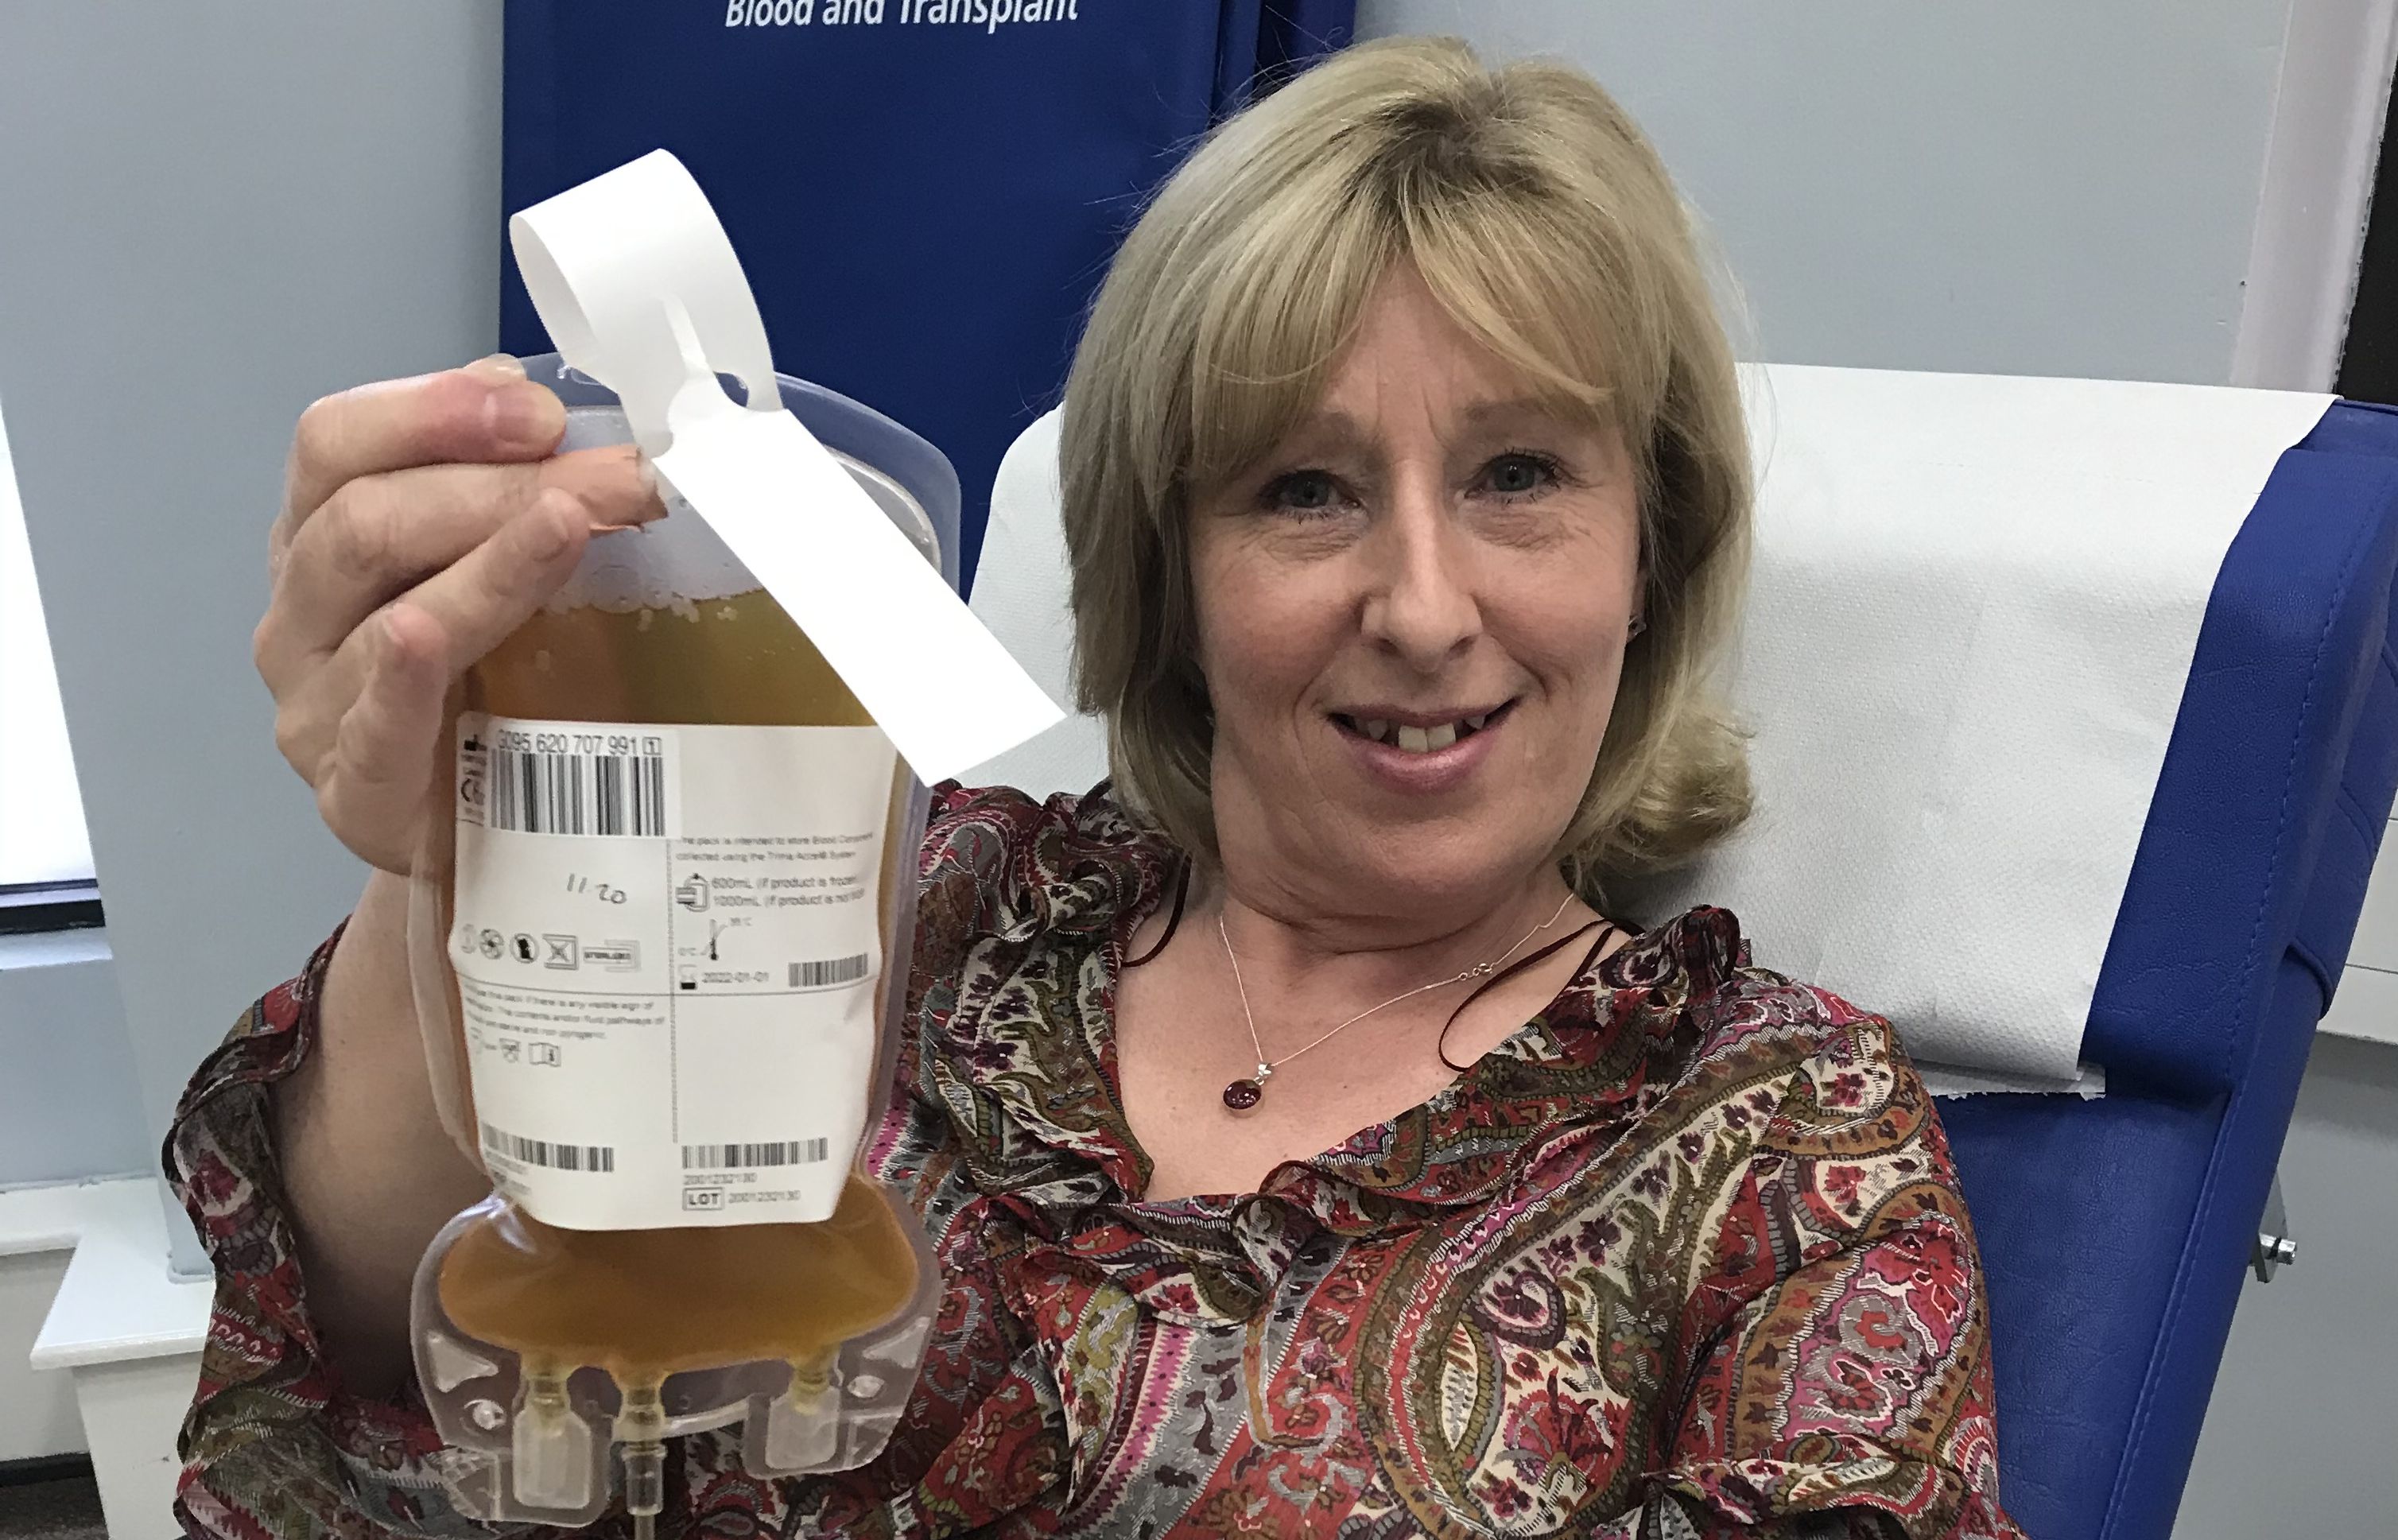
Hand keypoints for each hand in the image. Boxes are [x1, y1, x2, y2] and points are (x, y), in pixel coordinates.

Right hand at [254, 354, 662, 872]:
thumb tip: (572, 424)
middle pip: (366, 520)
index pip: (336, 443)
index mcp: (321, 538)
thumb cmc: (484, 688)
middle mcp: (302, 612)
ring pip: (378, 611)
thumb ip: (509, 499)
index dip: (433, 411)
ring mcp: (315, 704)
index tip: (539, 408)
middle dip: (498, 484)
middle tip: (615, 478)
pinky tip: (421, 635)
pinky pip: (369, 727)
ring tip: (571, 524)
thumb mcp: (487, 576)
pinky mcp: (353, 792)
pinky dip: (399, 680)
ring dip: (487, 559)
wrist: (472, 837)